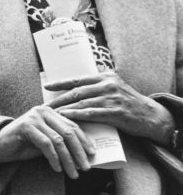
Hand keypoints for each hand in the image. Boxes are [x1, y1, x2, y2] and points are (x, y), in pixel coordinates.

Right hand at [0, 105, 94, 177]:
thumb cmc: (22, 145)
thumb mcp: (46, 142)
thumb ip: (61, 142)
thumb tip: (84, 154)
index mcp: (50, 111)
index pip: (73, 126)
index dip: (84, 141)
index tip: (93, 156)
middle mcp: (43, 110)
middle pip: (68, 132)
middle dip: (79, 152)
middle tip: (86, 168)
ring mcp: (33, 117)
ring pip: (59, 140)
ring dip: (68, 159)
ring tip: (73, 173)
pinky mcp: (25, 126)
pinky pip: (46, 144)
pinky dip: (54, 158)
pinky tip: (57, 169)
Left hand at [46, 71, 174, 143]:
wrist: (151, 115)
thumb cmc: (129, 103)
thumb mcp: (114, 88)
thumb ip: (98, 87)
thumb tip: (75, 89)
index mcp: (105, 77)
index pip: (78, 79)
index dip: (61, 83)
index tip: (46, 86)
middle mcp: (108, 85)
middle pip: (77, 92)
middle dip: (59, 99)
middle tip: (44, 105)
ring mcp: (112, 98)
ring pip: (82, 103)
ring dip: (64, 108)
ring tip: (51, 113)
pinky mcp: (116, 112)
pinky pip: (92, 113)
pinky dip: (77, 115)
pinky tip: (66, 117)